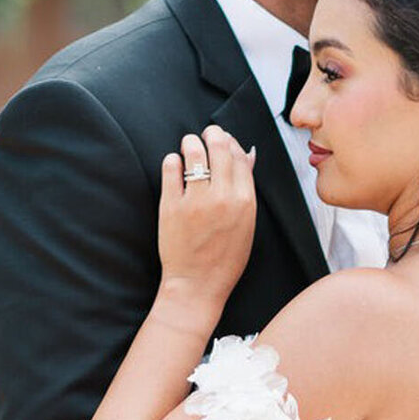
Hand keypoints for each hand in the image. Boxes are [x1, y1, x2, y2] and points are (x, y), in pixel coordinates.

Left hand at [158, 125, 256, 313]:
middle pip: (220, 146)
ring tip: (189, 148)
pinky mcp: (171, 205)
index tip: (225, 141)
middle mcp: (222, 198)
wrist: (197, 285)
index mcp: (245, 202)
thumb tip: (248, 156)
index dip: (232, 142)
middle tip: (206, 135)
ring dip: (191, 143)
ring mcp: (196, 201)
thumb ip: (246, 190)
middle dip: (212, 134)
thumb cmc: (224, 259)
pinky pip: (171, 167)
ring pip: (194, 150)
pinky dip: (173, 161)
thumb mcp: (246, 226)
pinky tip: (175, 167)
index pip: (240, 156)